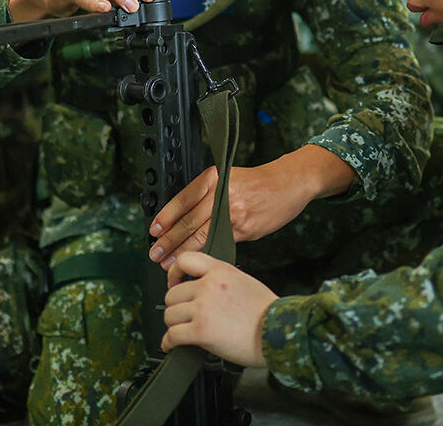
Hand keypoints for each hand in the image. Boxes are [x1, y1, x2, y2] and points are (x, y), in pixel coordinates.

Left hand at [148, 150, 331, 269]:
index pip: (183, 200)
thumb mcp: (228, 178)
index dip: (166, 217)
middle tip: (156, 252)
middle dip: (169, 239)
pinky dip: (206, 254)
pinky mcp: (245, 229)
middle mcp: (221, 194)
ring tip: (168, 263)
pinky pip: (220, 243)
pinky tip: (196, 263)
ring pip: (202, 235)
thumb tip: (183, 219)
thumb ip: (207, 195)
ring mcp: (233, 213)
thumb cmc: (257, 182)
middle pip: (189, 220)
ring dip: (183, 251)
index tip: (155, 230)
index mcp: (214, 178)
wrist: (288, 183)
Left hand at [161, 251, 275, 366]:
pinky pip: (172, 335)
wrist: (279, 332)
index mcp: (219, 271)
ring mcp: (203, 308)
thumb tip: (201, 289)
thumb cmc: (267, 312)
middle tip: (183, 316)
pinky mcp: (200, 330)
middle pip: (172, 294)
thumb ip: (219, 280)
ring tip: (181, 331)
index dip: (174, 273)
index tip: (174, 283)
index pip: (184, 260)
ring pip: (170, 315)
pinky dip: (168, 343)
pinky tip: (172, 345)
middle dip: (176, 307)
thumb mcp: (243, 281)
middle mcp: (208, 286)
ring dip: (173, 326)